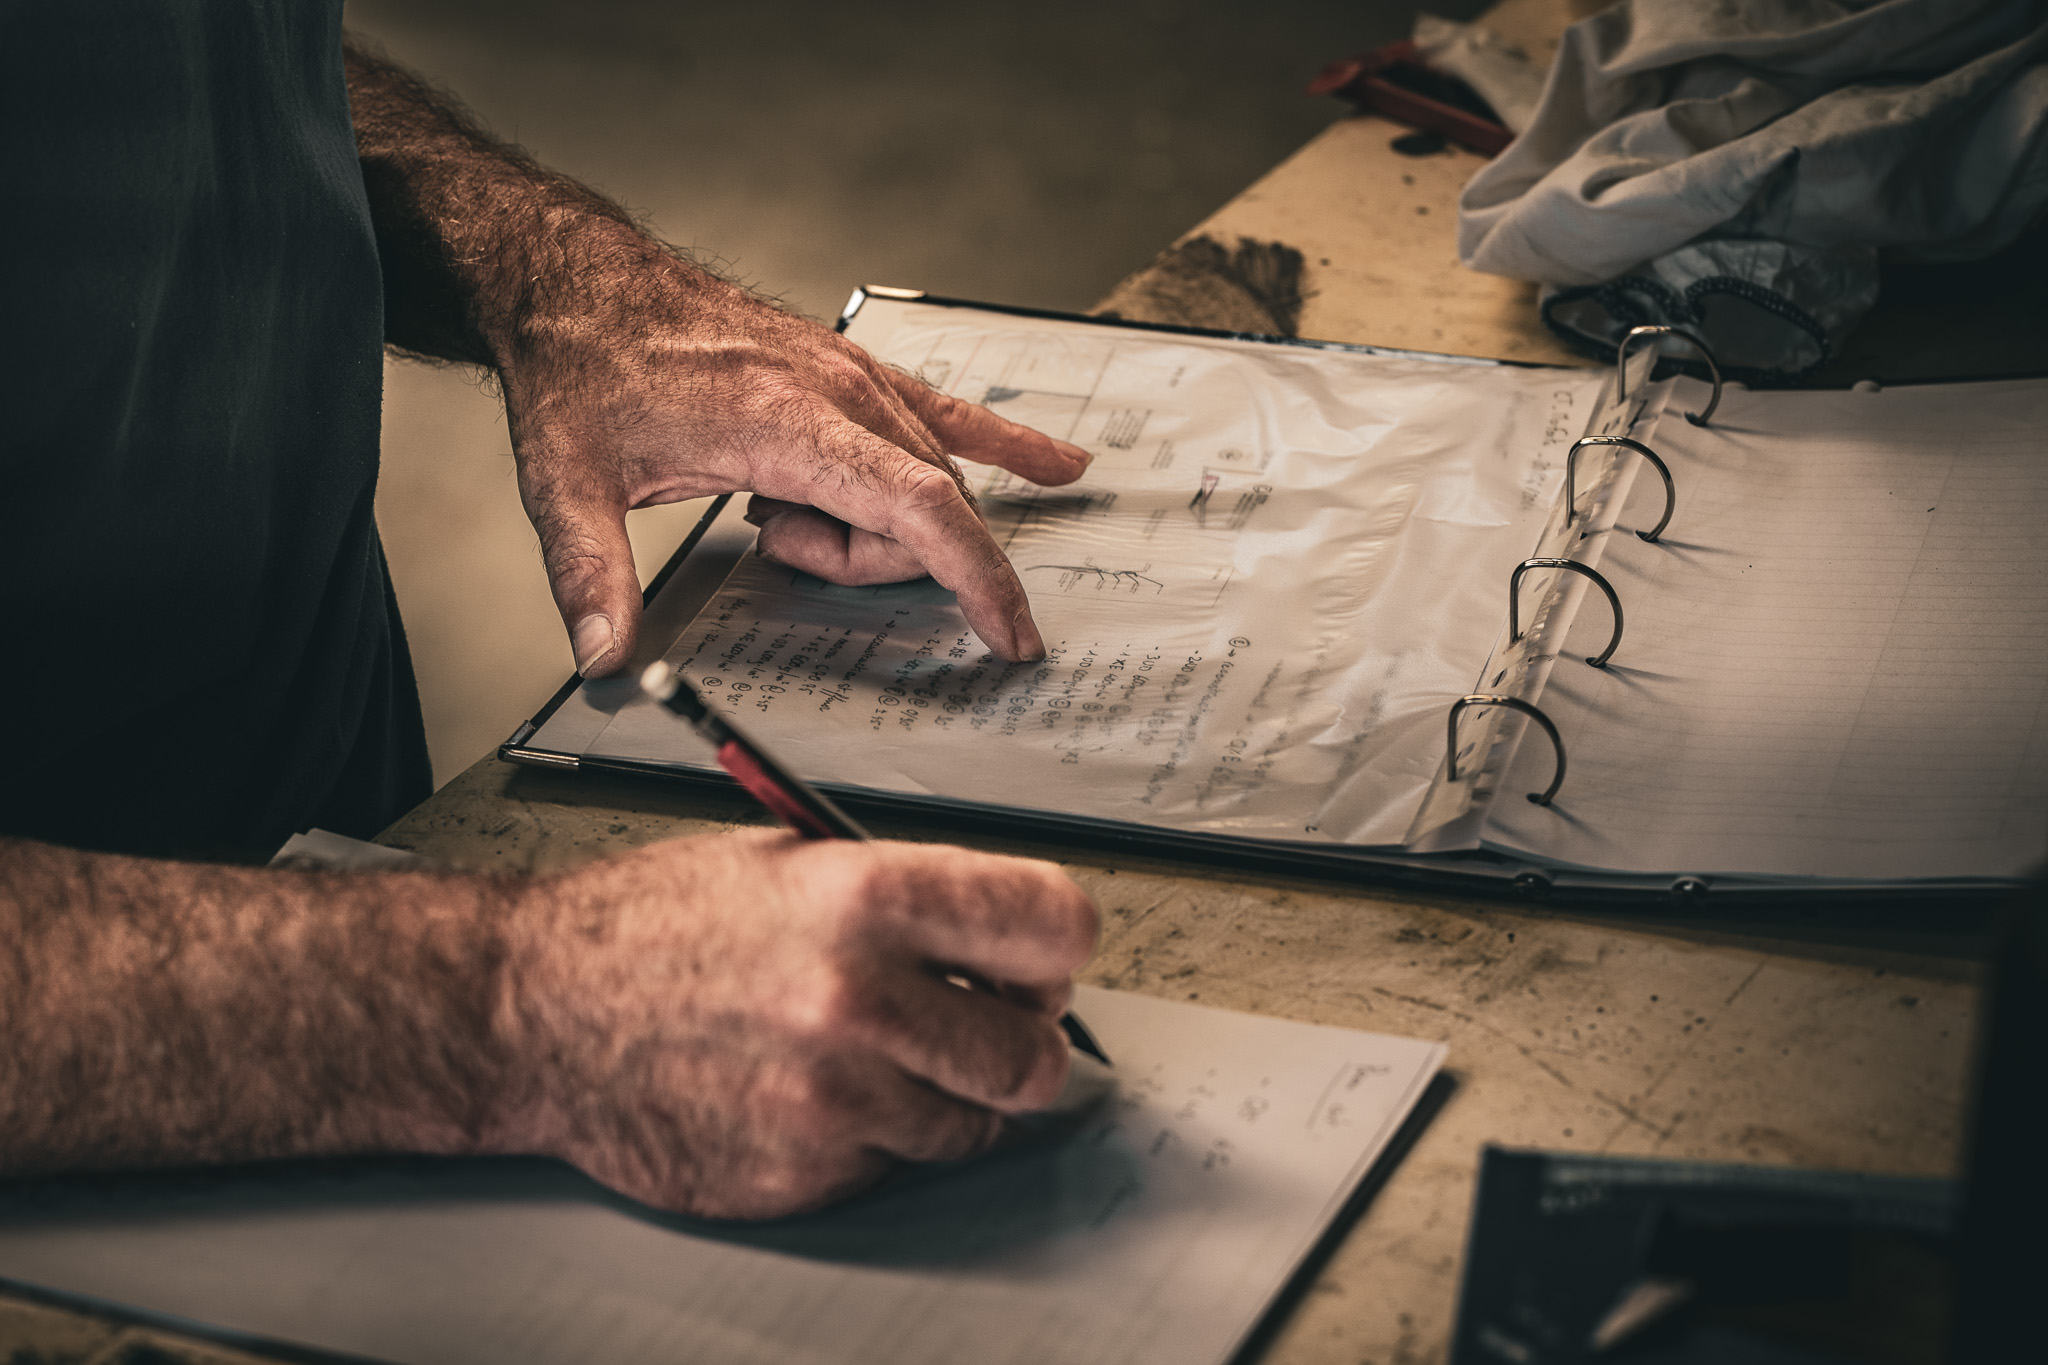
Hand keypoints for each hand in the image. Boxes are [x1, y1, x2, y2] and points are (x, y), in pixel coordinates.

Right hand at [488, 830, 1099, 1217]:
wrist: (535, 1012)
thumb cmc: (649, 926)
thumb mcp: (787, 859)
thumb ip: (906, 896)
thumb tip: (1006, 943)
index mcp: (866, 897)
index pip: (1053, 925)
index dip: (1056, 948)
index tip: (1041, 963)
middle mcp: (858, 1000)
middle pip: (1034, 1058)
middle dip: (1021, 1044)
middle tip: (983, 1028)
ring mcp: (832, 1099)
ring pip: (970, 1125)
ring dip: (941, 1096)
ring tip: (875, 1055)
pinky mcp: (802, 1173)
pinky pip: (890, 1165)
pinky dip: (869, 1137)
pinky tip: (809, 1093)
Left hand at [500, 255, 1090, 675]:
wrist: (583, 284)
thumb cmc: (584, 371)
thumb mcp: (568, 486)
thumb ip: (592, 579)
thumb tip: (609, 659)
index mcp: (789, 423)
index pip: (920, 508)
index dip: (975, 578)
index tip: (1008, 635)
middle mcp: (841, 393)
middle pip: (920, 512)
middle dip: (864, 560)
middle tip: (766, 537)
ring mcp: (855, 376)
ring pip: (927, 480)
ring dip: (872, 525)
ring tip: (773, 506)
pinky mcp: (854, 370)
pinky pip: (951, 413)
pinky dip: (1007, 443)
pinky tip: (1060, 465)